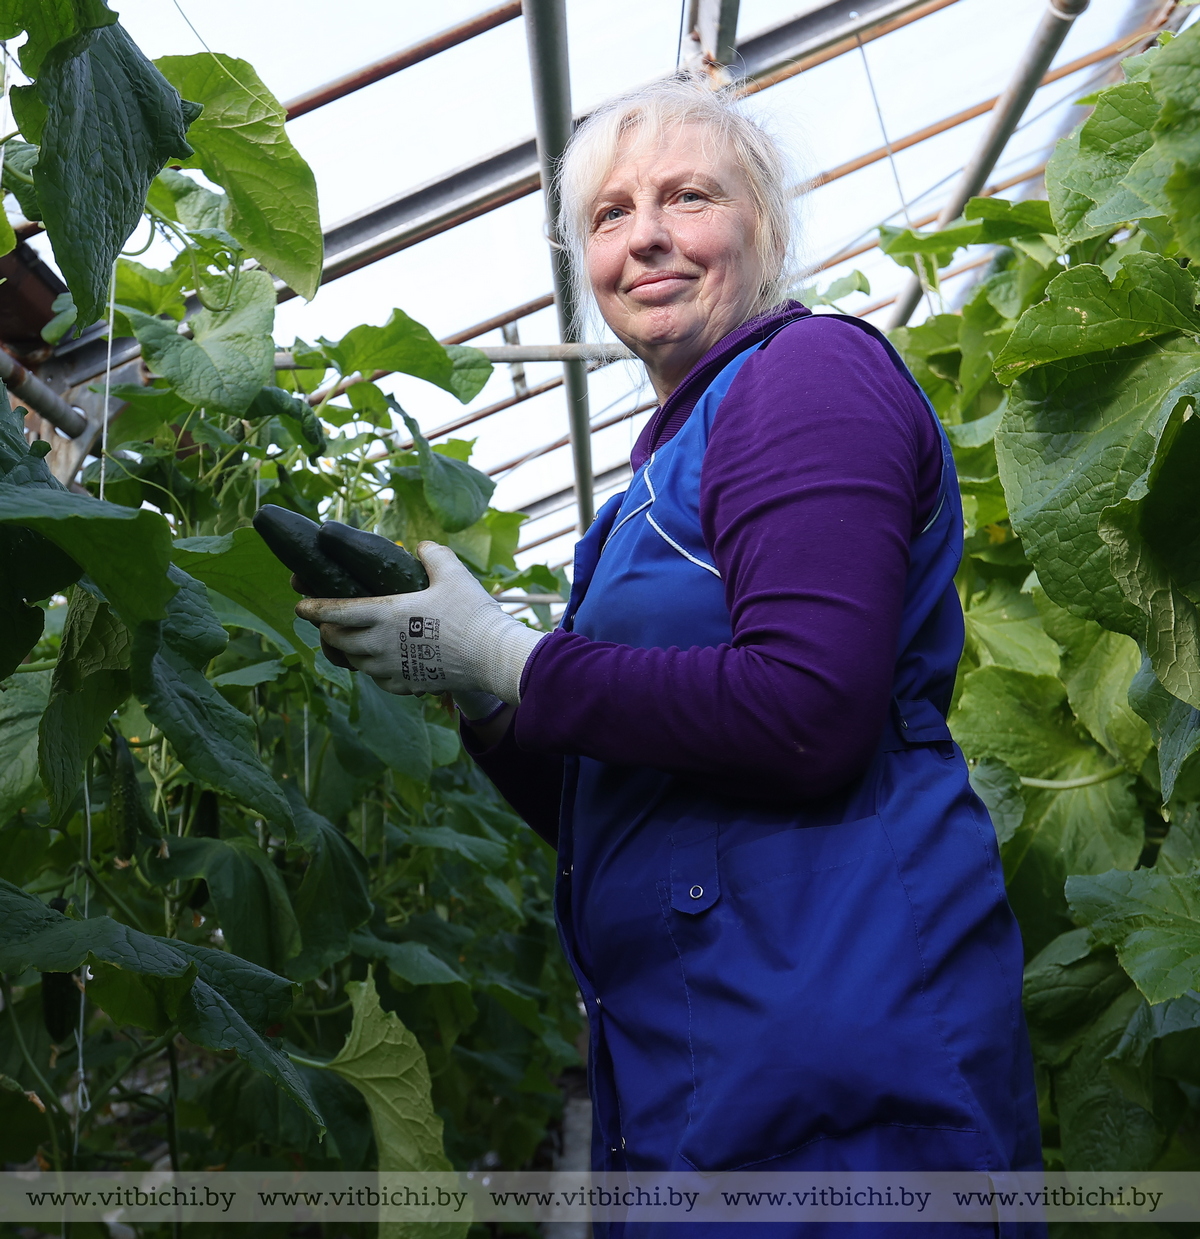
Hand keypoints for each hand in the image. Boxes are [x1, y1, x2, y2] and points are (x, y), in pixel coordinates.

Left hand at [294, 542, 545, 702]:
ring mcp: (393, 668)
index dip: (314, 608)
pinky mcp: (407, 685)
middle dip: (327, 632)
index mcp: (386, 614)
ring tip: (352, 644)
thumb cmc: (471, 612)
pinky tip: (382, 664)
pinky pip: (379, 680)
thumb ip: (432, 555)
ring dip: (349, 653)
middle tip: (327, 625)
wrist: (491, 656)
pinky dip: (374, 671)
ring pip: (356, 664)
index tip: (300, 606)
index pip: (338, 611)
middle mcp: (381, 644)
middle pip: (338, 642)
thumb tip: (421, 545)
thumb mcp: (452, 573)